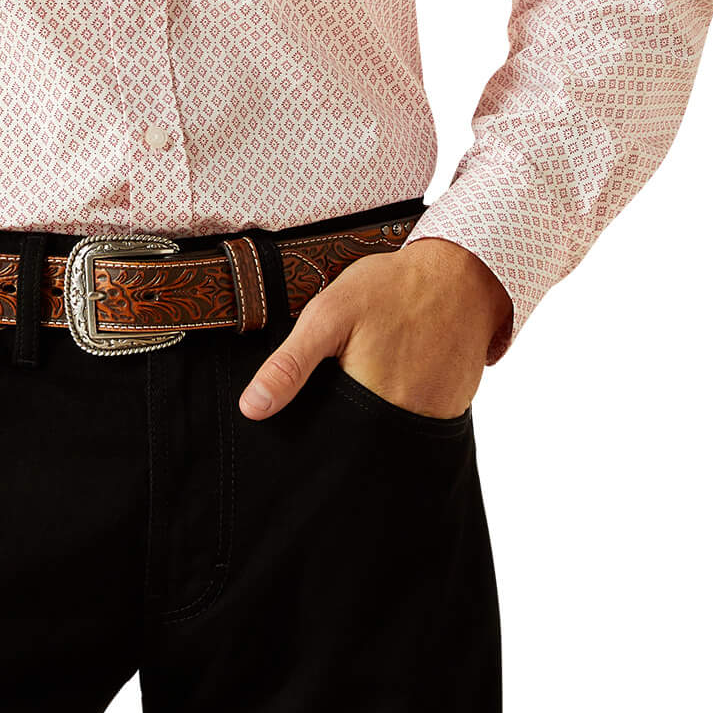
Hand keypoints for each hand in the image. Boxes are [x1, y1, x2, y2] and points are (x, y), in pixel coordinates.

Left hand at [236, 238, 510, 420]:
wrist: (461, 273)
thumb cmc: (390, 288)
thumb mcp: (328, 314)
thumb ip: (290, 364)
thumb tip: (252, 409)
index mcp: (367, 401)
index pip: (329, 439)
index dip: (314, 426)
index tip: (314, 401)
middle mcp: (404, 421)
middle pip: (358, 439)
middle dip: (345, 419)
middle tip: (351, 370)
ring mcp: (433, 418)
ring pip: (388, 433)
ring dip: (376, 411)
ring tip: (377, 367)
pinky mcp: (453, 410)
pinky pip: (418, 420)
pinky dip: (406, 403)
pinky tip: (402, 368)